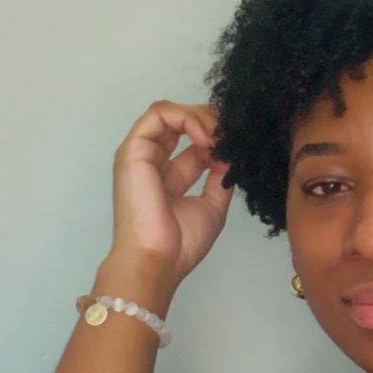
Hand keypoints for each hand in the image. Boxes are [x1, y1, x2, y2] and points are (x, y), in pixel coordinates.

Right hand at [109, 102, 233, 301]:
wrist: (158, 258)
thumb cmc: (182, 243)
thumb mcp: (212, 207)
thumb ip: (220, 178)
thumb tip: (229, 155)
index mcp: (171, 178)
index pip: (196, 145)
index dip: (219, 141)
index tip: (238, 148)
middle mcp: (155, 162)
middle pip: (182, 124)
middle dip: (211, 122)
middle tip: (231, 135)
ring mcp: (142, 153)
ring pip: (170, 113)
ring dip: (200, 117)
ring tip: (218, 135)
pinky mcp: (134, 148)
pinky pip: (158, 113)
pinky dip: (185, 117)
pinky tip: (205, 137)